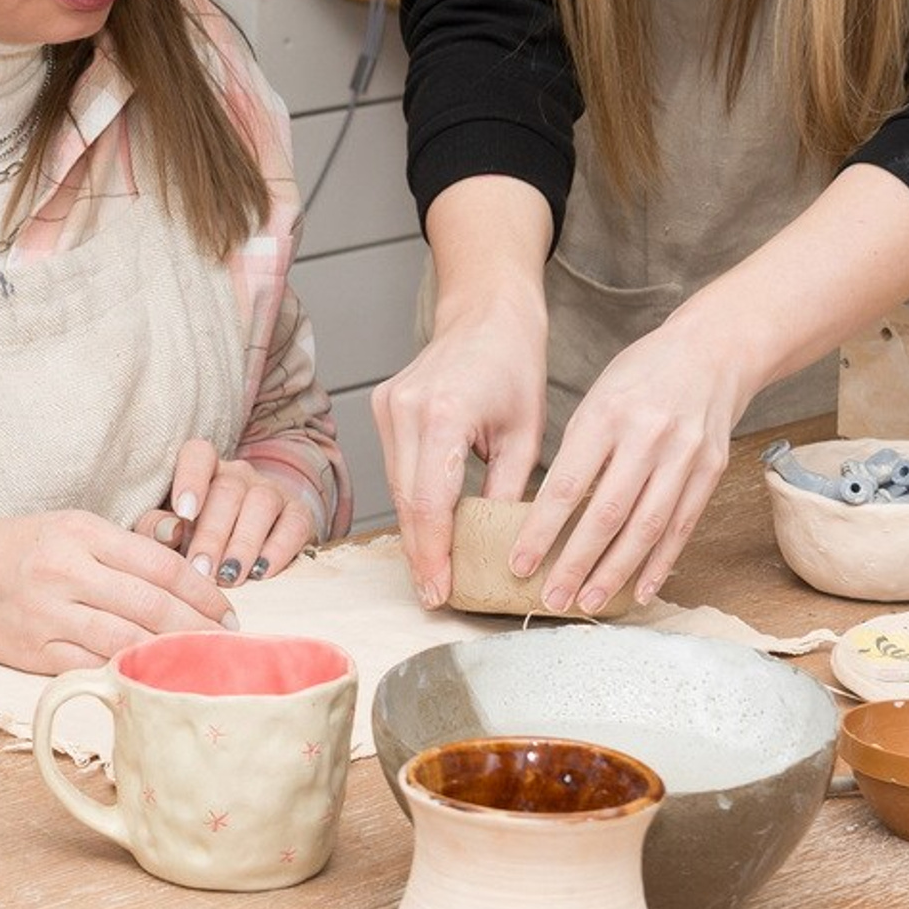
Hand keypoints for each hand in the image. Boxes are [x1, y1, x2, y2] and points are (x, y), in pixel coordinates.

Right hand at [0, 506, 231, 671]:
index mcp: (77, 530)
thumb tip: (183, 577)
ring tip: (202, 665)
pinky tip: (153, 678)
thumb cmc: (7, 550)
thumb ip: (115, 548)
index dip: (201, 591)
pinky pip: (91, 666)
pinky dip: (126, 673)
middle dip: (198, 629)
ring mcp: (45, 612)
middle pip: (150, 605)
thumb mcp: (61, 528)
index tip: (228, 610)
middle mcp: (63, 568)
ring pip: (126, 639)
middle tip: (230, 646)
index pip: (158, 563)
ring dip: (171, 655)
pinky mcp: (31, 650)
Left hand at [147, 437, 315, 585]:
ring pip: (261, 503)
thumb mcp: (168, 531)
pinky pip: (294, 524)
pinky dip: (278, 550)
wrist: (246, 550)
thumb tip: (168, 531)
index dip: (190, 479)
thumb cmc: (193, 538)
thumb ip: (157, 527)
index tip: (184, 514)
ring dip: (243, 544)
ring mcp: (271, 490)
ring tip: (229, 576)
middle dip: (212, 535)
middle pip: (227, 490)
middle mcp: (238, 474)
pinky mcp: (298, 514)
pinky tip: (262, 573)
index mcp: (203, 469)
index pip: (198, 455)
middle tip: (202, 570)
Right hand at [375, 285, 546, 606]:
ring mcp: (387, 406)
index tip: (440, 592)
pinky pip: (395, 465)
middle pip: (404, 500)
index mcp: (442, 415)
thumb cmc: (515, 365)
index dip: (434, 554)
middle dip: (420, 552)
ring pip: (395, 487)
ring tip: (434, 571)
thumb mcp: (526, 435)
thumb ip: (507, 491)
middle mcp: (404, 410)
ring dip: (414, 529)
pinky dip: (412, 499)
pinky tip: (428, 526)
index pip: (429, 502)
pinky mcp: (382, 406)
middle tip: (435, 595)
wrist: (486, 313)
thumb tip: (501, 547)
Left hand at [516, 309, 753, 611]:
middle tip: (551, 599)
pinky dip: (660, 563)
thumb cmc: (641, 375)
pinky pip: (682, 527)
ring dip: (615, 573)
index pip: (566, 484)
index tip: (519, 563)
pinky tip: (639, 590)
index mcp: (605, 416)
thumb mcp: (596, 399)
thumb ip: (577, 452)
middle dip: (575, 563)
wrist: (713, 351)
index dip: (541, 530)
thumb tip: (547, 513)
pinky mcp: (711, 471)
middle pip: (606, 514)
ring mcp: (684, 457)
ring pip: (645, 528)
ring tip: (588, 603)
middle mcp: (647, 438)